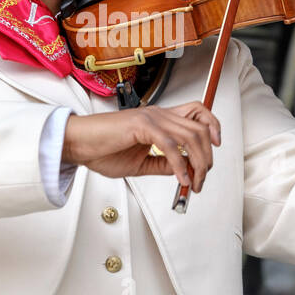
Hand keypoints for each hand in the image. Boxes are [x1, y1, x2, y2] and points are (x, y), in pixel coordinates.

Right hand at [62, 102, 220, 192]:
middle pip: (200, 128)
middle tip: (201, 179)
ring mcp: (151, 118)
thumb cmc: (102, 150)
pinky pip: (171, 146)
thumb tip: (184, 171)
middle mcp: (159, 114)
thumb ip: (163, 164)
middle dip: (207, 157)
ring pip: (191, 136)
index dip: (213, 125)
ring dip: (198, 163)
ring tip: (193, 182)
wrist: (79, 145)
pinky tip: (180, 178)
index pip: (197, 112)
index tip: (216, 147)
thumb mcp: (140, 163)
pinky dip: (180, 165)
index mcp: (159, 119)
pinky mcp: (142, 126)